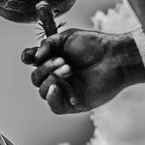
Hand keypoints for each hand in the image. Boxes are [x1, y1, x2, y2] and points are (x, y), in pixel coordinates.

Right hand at [20, 27, 144, 113]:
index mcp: (55, 60)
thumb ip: (46, 44)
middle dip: (45, 68)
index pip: (34, 63)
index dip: (28, 59)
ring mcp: (67, 90)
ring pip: (43, 91)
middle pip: (36, 78)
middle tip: (64, 61)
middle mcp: (59, 76)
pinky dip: (52, 98)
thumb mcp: (66, 37)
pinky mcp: (76, 103)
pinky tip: (57, 87)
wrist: (116, 56)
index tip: (31, 56)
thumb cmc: (95, 45)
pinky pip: (55, 106)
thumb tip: (33, 59)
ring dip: (51, 78)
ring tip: (68, 68)